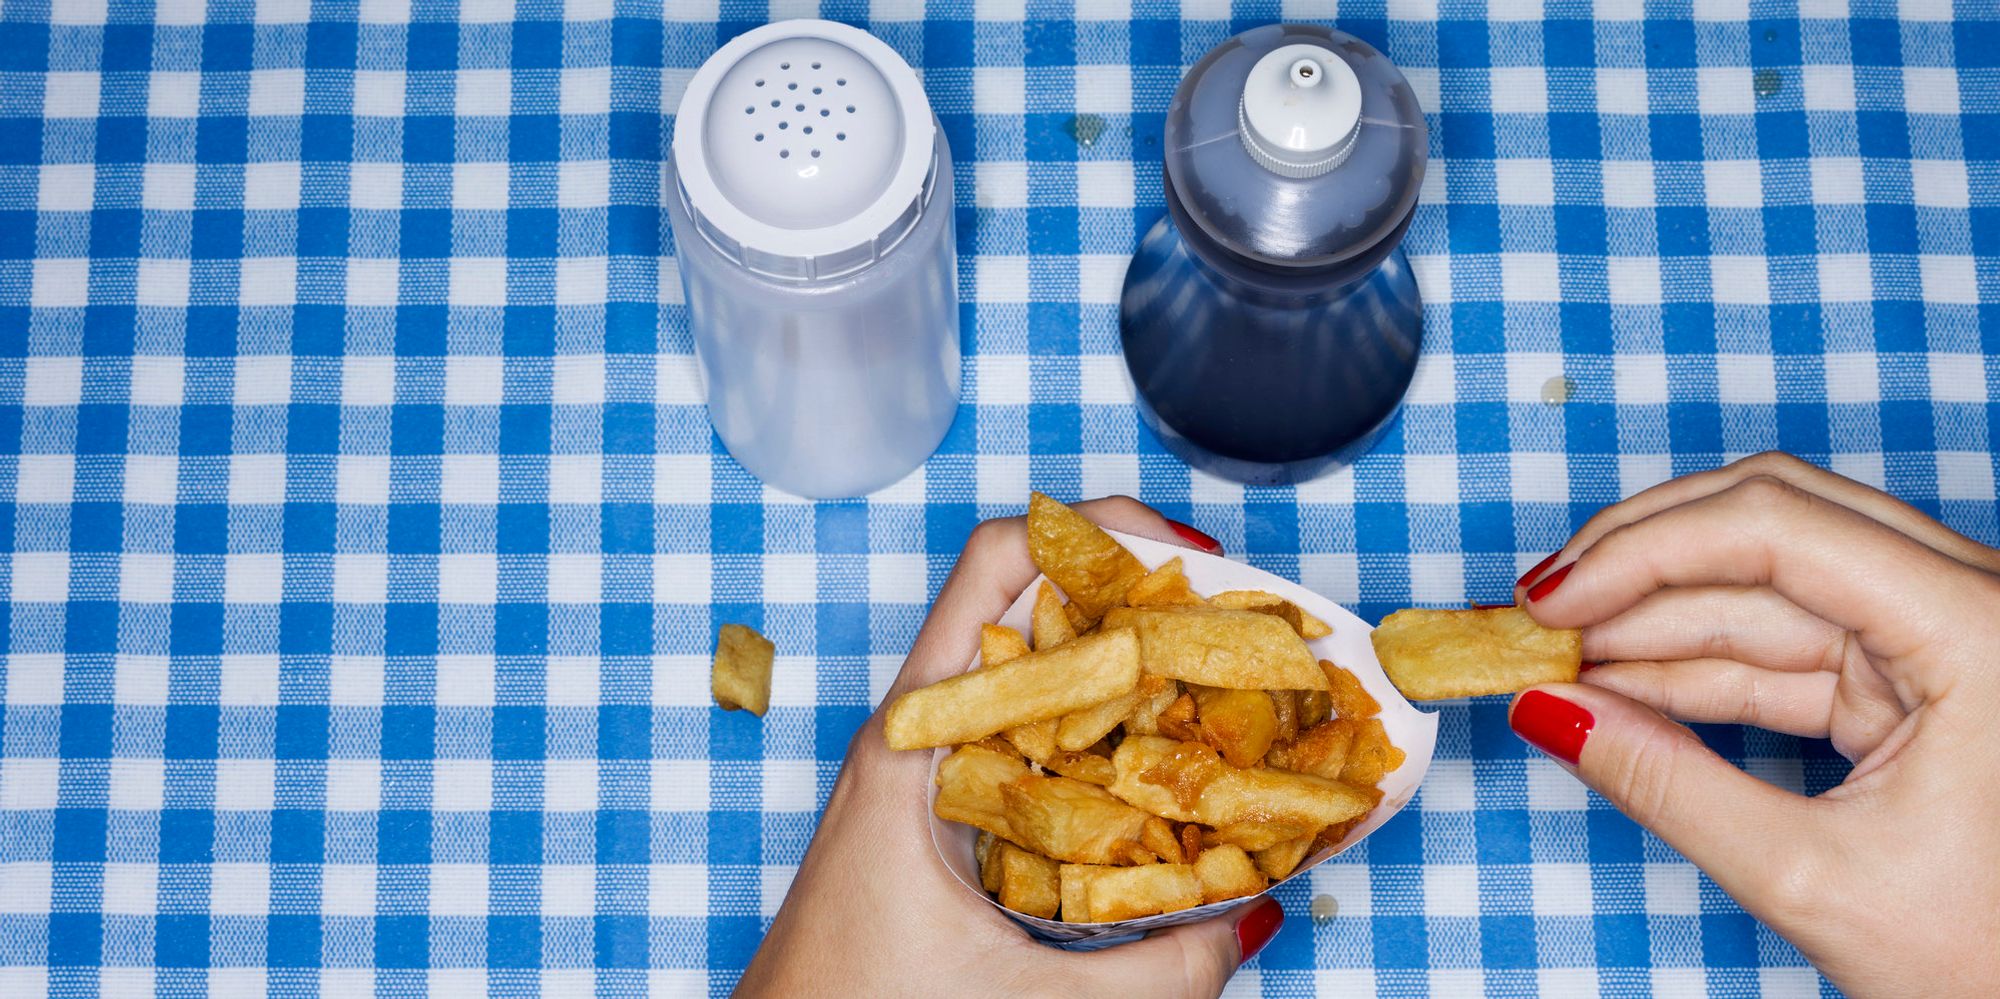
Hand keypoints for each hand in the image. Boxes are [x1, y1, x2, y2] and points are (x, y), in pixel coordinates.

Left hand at [736, 497, 1281, 998]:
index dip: (1099, 530)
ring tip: (1222, 679)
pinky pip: (1023, 729)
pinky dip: (1096, 721)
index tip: (1194, 558)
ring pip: (1031, 666)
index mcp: (915, 739)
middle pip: (1031, 600)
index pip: (1000, 563)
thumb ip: (1158, 974)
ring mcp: (921, 759)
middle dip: (1138, 594)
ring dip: (1121, 656)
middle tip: (1241, 623)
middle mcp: (914, 728)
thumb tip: (1256, 915)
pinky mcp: (933, 800)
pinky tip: (1160, 757)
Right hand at [1510, 452, 1999, 996]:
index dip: (1643, 552)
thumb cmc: (1994, 960)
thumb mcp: (1813, 881)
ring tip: (1556, 655)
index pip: (1778, 528)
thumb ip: (1667, 787)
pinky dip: (1693, 663)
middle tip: (1536, 612)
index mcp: (1979, 629)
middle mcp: (1969, 604)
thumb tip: (1547, 713)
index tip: (1549, 604)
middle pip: (1771, 523)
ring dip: (1654, 614)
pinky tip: (1614, 684)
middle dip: (1640, 561)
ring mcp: (1939, 634)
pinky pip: (1784, 642)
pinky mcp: (1913, 675)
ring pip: (1767, 581)